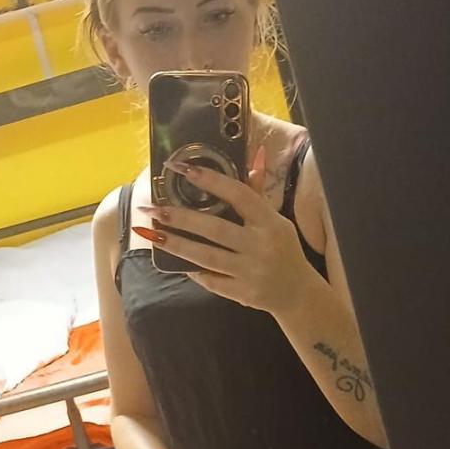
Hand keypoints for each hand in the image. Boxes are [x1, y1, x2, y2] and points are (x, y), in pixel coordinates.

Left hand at [133, 147, 312, 313]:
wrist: (297, 293)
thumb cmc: (283, 248)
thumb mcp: (276, 219)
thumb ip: (257, 191)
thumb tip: (255, 155)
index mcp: (270, 222)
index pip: (239, 195)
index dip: (211, 180)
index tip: (183, 169)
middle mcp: (260, 245)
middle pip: (214, 228)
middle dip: (180, 218)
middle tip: (152, 209)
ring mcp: (251, 272)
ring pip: (206, 256)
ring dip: (177, 244)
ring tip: (151, 234)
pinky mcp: (242, 293)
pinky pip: (211, 281)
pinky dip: (193, 271)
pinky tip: (174, 261)